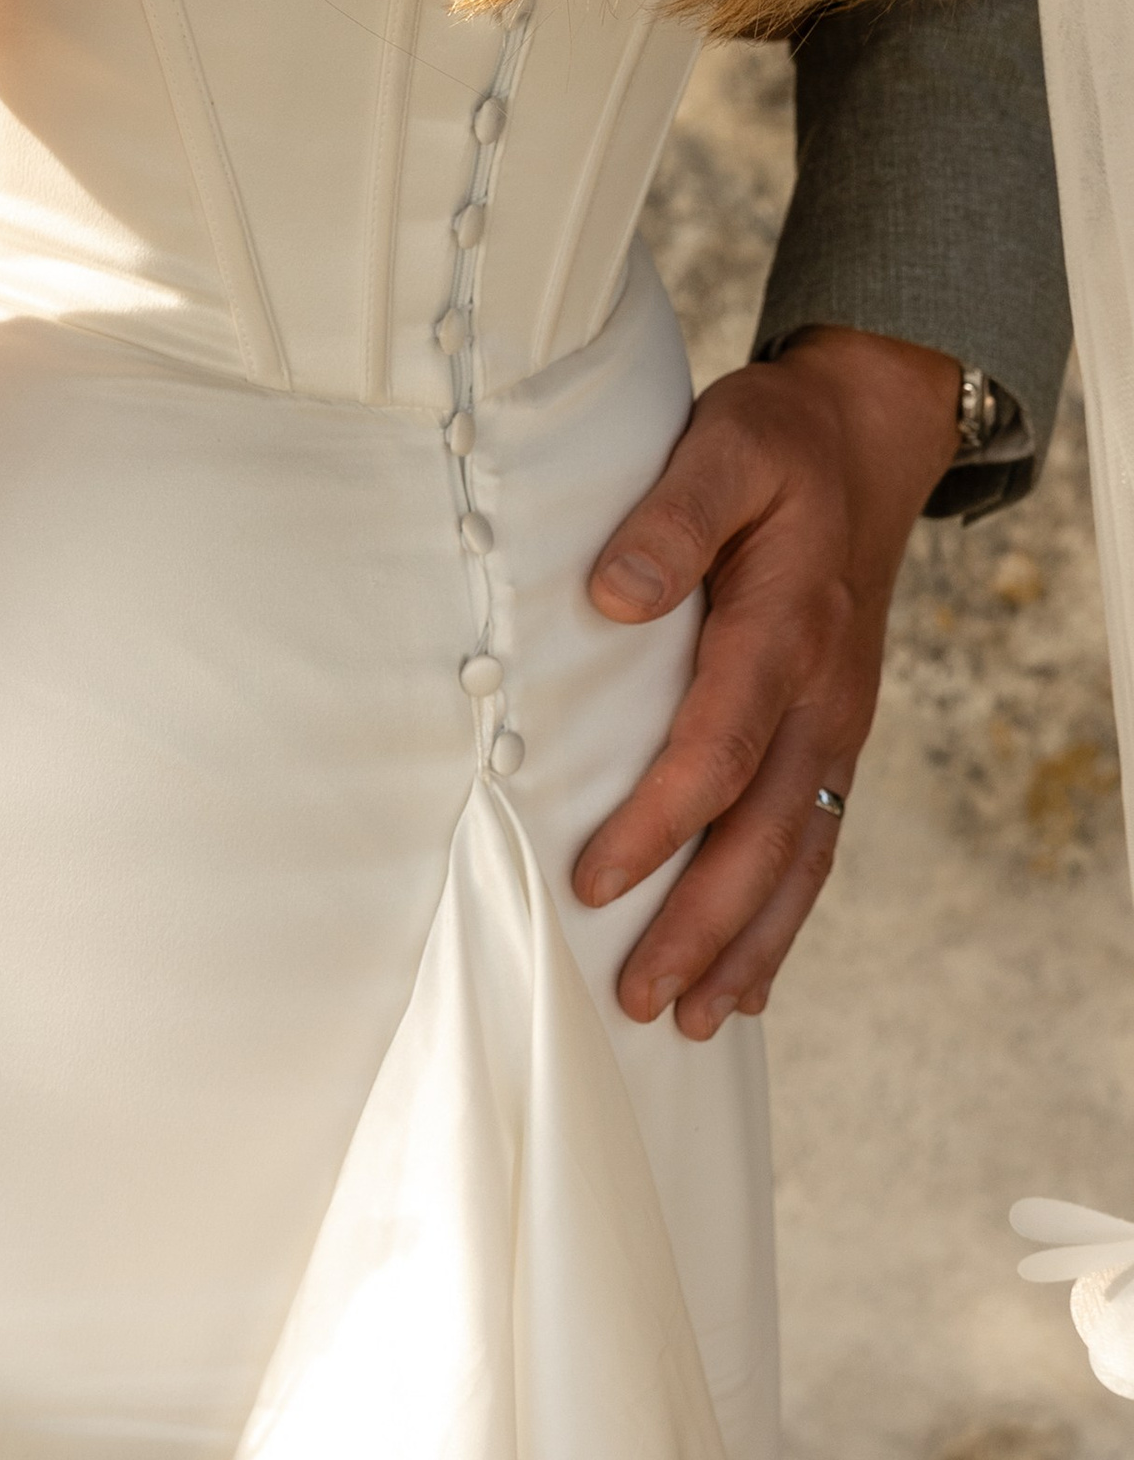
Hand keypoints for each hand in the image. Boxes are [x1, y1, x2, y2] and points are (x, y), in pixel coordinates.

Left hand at [571, 329, 958, 1035]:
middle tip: (640, 997)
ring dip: (748, 944)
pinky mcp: (834, 740)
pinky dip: (783, 919)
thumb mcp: (724, 445)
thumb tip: (613, 592)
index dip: (658, 823)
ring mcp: (837, 725)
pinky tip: (746, 978)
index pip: (718, 749)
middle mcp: (823, 695)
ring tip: (694, 1019)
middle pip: (765, 834)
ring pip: (800, 857)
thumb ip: (671, 515)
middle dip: (704, 925)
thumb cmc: (776, 443)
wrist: (868, 440)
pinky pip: (816, 845)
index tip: (593, 880)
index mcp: (785, 629)